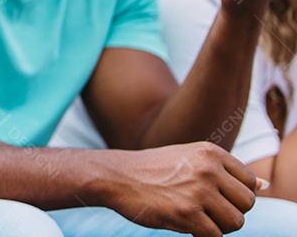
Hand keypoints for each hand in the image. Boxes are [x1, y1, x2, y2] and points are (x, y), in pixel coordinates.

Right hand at [107, 143, 255, 236]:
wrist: (117, 176)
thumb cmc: (155, 170)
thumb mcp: (190, 159)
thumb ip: (226, 172)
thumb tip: (265, 186)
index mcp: (211, 153)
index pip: (250, 183)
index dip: (234, 195)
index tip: (213, 196)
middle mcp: (208, 169)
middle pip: (247, 204)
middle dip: (230, 212)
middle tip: (205, 210)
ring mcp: (198, 191)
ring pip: (235, 223)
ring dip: (218, 227)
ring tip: (196, 217)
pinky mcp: (187, 213)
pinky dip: (202, 236)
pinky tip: (184, 223)